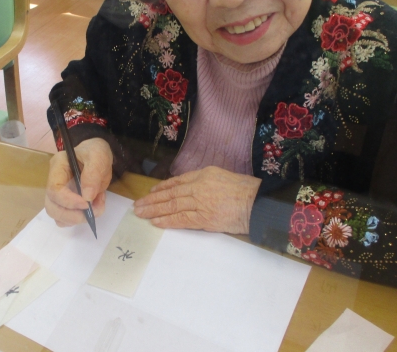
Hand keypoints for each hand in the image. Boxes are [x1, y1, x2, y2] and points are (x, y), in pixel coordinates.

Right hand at [45, 137, 112, 226]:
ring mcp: (58, 195)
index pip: (54, 189)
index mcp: (57, 167)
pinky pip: (66, 219)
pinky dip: (80, 218)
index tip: (87, 204)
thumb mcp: (98, 156)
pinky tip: (94, 207)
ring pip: (57, 216)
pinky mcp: (66, 203)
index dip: (69, 201)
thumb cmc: (95, 153)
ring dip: (77, 218)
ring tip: (97, 207)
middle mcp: (53, 182)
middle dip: (72, 215)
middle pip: (52, 207)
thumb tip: (87, 196)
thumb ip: (93, 174)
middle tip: (93, 212)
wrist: (98, 157)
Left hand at [133, 166, 260, 233]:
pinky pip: (181, 219)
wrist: (259, 203)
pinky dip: (167, 220)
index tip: (151, 192)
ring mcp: (201, 202)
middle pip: (170, 193)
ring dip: (154, 210)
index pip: (177, 181)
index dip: (162, 187)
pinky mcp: (204, 218)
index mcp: (204, 174)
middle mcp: (199, 186)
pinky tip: (155, 221)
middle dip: (152, 200)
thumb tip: (192, 190)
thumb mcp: (224, 177)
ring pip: (172, 206)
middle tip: (138, 205)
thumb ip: (206, 182)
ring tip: (141, 213)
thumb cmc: (246, 191)